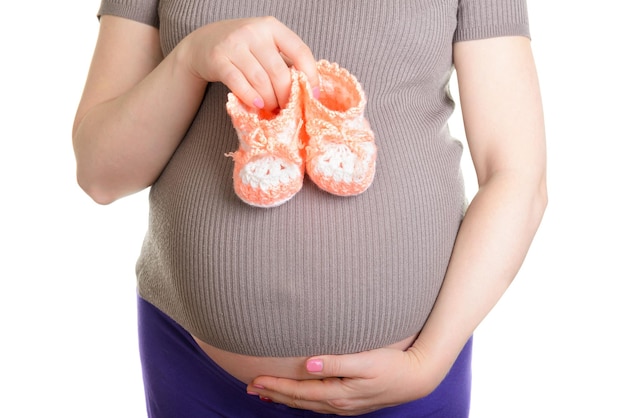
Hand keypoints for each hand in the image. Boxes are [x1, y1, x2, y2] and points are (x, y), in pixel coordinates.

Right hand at [179, 16, 318, 109]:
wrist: (204, 43)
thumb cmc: (243, 49)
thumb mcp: (265, 45)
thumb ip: (284, 61)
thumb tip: (308, 90)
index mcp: (272, 27)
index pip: (300, 51)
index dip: (310, 76)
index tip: (313, 95)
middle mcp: (254, 32)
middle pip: (279, 72)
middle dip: (285, 95)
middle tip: (285, 107)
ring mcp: (234, 44)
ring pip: (260, 80)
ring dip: (269, 100)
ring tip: (270, 108)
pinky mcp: (218, 59)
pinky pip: (238, 83)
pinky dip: (250, 97)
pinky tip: (256, 105)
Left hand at [247, 345, 445, 415]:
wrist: (417, 378)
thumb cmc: (392, 366)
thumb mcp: (366, 361)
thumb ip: (337, 362)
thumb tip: (309, 364)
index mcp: (338, 393)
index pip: (298, 391)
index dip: (276, 385)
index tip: (255, 379)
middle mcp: (338, 403)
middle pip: (298, 400)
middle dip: (274, 393)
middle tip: (250, 387)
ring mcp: (344, 405)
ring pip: (307, 403)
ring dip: (285, 397)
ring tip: (266, 393)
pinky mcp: (350, 402)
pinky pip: (318, 403)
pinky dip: (302, 399)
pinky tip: (299, 395)